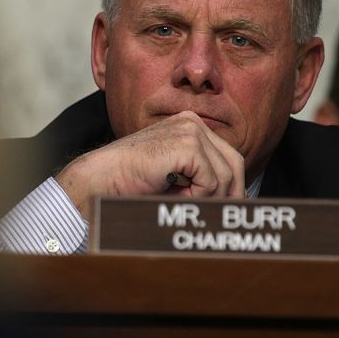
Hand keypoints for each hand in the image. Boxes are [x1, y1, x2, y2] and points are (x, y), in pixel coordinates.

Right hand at [56, 111, 245, 220]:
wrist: (102, 178)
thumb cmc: (132, 182)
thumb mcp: (173, 176)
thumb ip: (200, 177)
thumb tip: (236, 197)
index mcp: (188, 125)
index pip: (227, 156)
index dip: (231, 185)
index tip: (225, 207)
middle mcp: (192, 122)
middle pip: (234, 163)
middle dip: (231, 192)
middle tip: (220, 215)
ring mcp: (190, 131)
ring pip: (226, 175)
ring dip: (208, 197)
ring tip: (182, 202)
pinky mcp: (187, 145)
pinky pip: (212, 181)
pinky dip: (198, 196)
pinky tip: (174, 195)